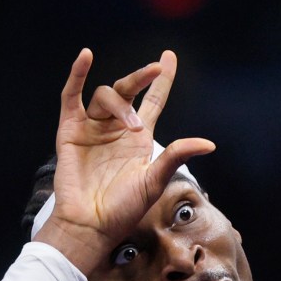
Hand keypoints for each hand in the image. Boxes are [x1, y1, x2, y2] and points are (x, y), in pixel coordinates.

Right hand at [35, 48, 214, 270]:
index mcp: (140, 139)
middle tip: (155, 72)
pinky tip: (86, 57)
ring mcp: (93, 128)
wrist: (92, 223)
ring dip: (120, 103)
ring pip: (106, 95)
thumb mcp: (155, 180)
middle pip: (129, 90)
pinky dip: (77, 76)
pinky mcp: (70, 130)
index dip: (161, 80)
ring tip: (132, 127)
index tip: (169, 58)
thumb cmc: (124, 208)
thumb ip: (177, 156)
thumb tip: (209, 144)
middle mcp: (117, 129)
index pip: (153, 101)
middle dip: (142, 78)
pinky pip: (72, 96)